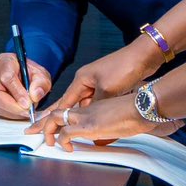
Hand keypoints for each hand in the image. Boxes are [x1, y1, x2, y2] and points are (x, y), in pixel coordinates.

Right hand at [0, 53, 51, 120]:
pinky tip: (19, 113)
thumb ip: (41, 83)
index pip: (7, 77)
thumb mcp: (41, 74)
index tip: (28, 103)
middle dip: (13, 107)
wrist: (22, 76)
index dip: (17, 92)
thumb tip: (34, 96)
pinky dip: (8, 115)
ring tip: (26, 112)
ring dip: (12, 113)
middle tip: (28, 112)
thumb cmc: (29, 73)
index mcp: (4, 62)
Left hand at [42, 94, 163, 150]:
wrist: (143, 106)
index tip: (46, 124)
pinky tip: (67, 148)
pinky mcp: (89, 126)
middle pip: (56, 113)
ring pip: (56, 119)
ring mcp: (86, 116)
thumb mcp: (117, 120)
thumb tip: (101, 139)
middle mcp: (85, 109)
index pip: (67, 110)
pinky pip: (67, 133)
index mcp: (91, 107)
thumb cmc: (137, 112)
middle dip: (41, 123)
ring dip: (48, 131)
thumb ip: (106, 128)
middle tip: (31, 131)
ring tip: (48, 142)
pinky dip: (62, 141)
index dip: (55, 117)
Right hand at [45, 37, 163, 116]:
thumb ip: (96, 106)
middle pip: (70, 102)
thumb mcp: (107, 90)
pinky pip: (96, 102)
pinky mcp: (109, 86)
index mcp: (81, 80)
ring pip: (85, 104)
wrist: (144, 56)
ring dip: (81, 115)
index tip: (41, 124)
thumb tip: (90, 120)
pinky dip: (94, 111)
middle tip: (44, 126)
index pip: (64, 101)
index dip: (52, 114)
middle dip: (58, 115)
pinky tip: (93, 120)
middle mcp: (87, 81)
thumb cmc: (124, 68)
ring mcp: (98, 83)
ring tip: (70, 129)